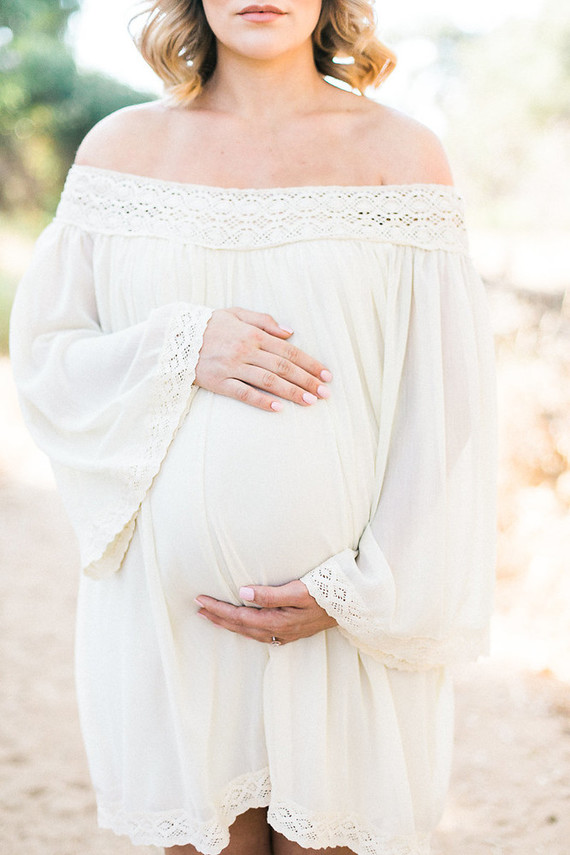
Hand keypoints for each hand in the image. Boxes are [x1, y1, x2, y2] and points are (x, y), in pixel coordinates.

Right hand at [194, 307, 332, 411]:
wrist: (173, 336)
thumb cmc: (208, 325)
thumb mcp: (236, 313)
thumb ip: (264, 320)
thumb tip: (290, 332)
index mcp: (252, 334)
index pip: (288, 351)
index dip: (310, 363)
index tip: (326, 375)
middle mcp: (245, 350)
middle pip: (283, 368)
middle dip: (307, 380)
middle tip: (325, 393)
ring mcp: (232, 367)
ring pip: (268, 381)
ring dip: (292, 392)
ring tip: (310, 402)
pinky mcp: (219, 382)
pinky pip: (244, 393)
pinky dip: (262, 401)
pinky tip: (279, 408)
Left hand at [195, 580, 336, 644]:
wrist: (354, 607)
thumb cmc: (328, 593)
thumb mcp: (299, 590)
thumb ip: (270, 594)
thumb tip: (242, 592)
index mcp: (278, 622)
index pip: (239, 617)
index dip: (217, 609)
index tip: (199, 599)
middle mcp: (279, 632)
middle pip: (240, 627)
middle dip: (218, 618)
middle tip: (198, 609)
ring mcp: (286, 634)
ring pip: (249, 632)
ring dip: (229, 624)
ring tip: (213, 616)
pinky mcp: (292, 632)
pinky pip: (261, 633)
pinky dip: (245, 628)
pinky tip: (243, 624)